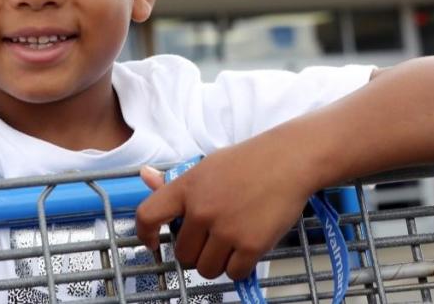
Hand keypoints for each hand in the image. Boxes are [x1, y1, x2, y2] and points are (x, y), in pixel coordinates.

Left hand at [135, 140, 312, 280]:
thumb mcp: (206, 166)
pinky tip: (245, 250)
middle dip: (195, 252)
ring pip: (206, 269)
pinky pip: (233, 273)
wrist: (288, 160)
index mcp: (186, 187)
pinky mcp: (251, 244)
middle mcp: (202, 210)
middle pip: (183, 254)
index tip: (153, 243)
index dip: (144, 234)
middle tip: (211, 240)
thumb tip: (145, 175)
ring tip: (229, 244)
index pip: (148, 215)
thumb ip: (175, 181)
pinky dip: (239, 267)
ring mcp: (226, 229)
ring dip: (216, 263)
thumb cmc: (248, 162)